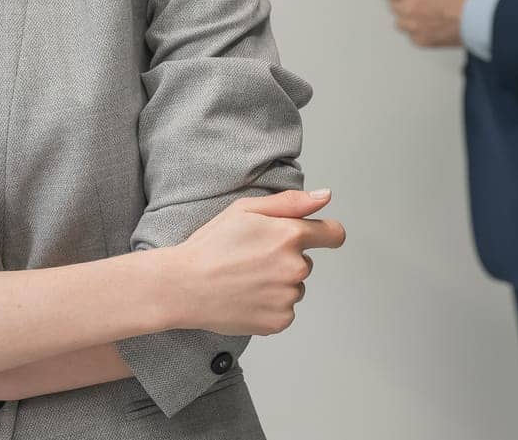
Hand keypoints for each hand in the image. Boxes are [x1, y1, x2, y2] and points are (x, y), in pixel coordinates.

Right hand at [168, 190, 346, 336]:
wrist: (184, 286)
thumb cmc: (210, 245)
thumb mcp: (245, 209)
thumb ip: (291, 202)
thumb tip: (326, 196)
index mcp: (290, 235)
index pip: (333, 234)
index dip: (326, 233)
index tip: (319, 236)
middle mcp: (296, 267)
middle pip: (305, 261)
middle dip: (285, 258)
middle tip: (250, 258)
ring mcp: (288, 297)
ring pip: (294, 286)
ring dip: (277, 283)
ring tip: (244, 278)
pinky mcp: (279, 321)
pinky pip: (284, 309)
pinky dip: (269, 305)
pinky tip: (245, 296)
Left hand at [381, 0, 472, 47]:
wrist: (480, 18)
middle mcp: (408, 11)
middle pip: (393, 6)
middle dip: (404, 1)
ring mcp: (414, 28)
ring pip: (401, 23)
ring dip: (409, 18)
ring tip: (428, 14)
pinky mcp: (422, 42)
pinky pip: (412, 36)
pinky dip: (419, 31)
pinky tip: (434, 25)